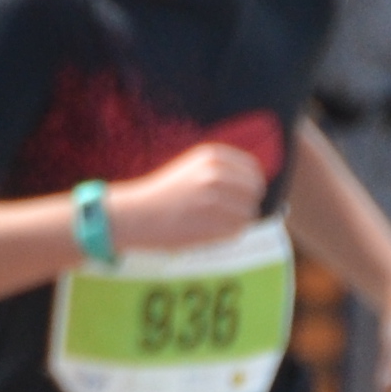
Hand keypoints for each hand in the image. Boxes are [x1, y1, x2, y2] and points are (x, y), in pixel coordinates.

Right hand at [104, 140, 265, 253]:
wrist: (133, 214)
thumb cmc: (163, 195)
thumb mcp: (192, 169)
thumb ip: (223, 172)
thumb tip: (257, 186)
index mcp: (212, 156)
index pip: (253, 171)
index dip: (249, 187)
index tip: (236, 197)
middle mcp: (214, 173)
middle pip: (254, 192)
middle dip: (244, 205)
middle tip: (224, 214)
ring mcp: (213, 197)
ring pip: (247, 214)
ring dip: (234, 223)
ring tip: (211, 224)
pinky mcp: (210, 221)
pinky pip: (235, 231)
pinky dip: (225, 235)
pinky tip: (205, 233)